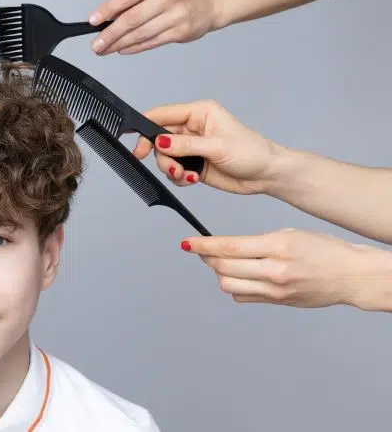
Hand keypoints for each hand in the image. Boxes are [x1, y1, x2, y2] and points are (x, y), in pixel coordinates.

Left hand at [88, 0, 217, 54]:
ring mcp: (176, 15)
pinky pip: (151, 42)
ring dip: (119, 44)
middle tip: (96, 44)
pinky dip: (134, 47)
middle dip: (110, 34)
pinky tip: (123, 49)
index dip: (107, 10)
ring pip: (140, 33)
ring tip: (106, 49)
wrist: (211, 2)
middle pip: (131, 19)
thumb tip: (108, 17)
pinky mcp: (180, 32)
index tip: (94, 20)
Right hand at [131, 100, 280, 194]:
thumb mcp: (217, 146)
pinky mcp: (193, 163)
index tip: (131, 134)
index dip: (145, 123)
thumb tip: (160, 141)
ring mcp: (192, 146)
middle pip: (159, 137)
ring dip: (170, 168)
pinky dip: (178, 177)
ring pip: (164, 156)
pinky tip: (193, 179)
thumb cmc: (251, 152)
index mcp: (199, 113)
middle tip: (147, 159)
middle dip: (157, 152)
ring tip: (185, 174)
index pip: (164, 114)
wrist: (266, 175)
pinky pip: (174, 170)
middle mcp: (192, 128)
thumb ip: (186, 144)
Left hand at [181, 228, 391, 309]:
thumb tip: (227, 249)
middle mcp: (274, 270)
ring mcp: (275, 290)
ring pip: (229, 286)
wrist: (351, 275)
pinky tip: (243, 278)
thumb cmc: (324, 249)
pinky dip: (236, 287)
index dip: (203, 245)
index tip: (187, 243)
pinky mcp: (278, 302)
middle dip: (207, 258)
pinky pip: (244, 297)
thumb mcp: (289, 234)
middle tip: (203, 251)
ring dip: (220, 274)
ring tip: (225, 264)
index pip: (229, 246)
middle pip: (223, 268)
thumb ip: (258, 243)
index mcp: (277, 246)